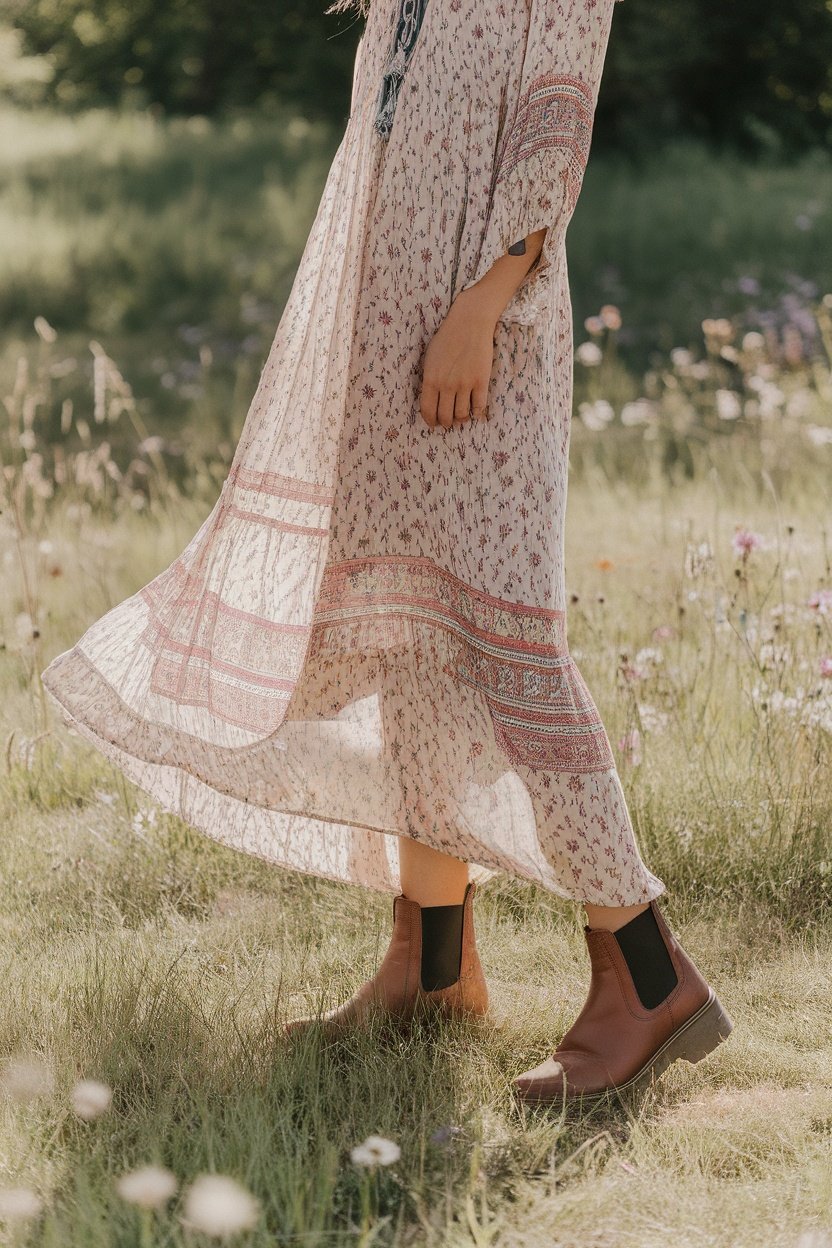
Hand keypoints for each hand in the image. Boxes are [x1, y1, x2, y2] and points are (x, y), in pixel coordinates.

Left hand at [419, 289, 496, 428]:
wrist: (469, 323)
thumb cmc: (447, 338)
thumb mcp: (430, 358)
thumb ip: (430, 379)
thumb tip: (431, 399)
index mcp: (431, 379)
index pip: (427, 410)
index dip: (430, 421)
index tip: (433, 424)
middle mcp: (447, 385)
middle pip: (445, 417)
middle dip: (446, 423)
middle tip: (448, 422)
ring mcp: (465, 384)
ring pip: (462, 415)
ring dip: (461, 420)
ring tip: (461, 416)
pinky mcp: (481, 381)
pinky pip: (479, 407)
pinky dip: (476, 413)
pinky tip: (475, 411)